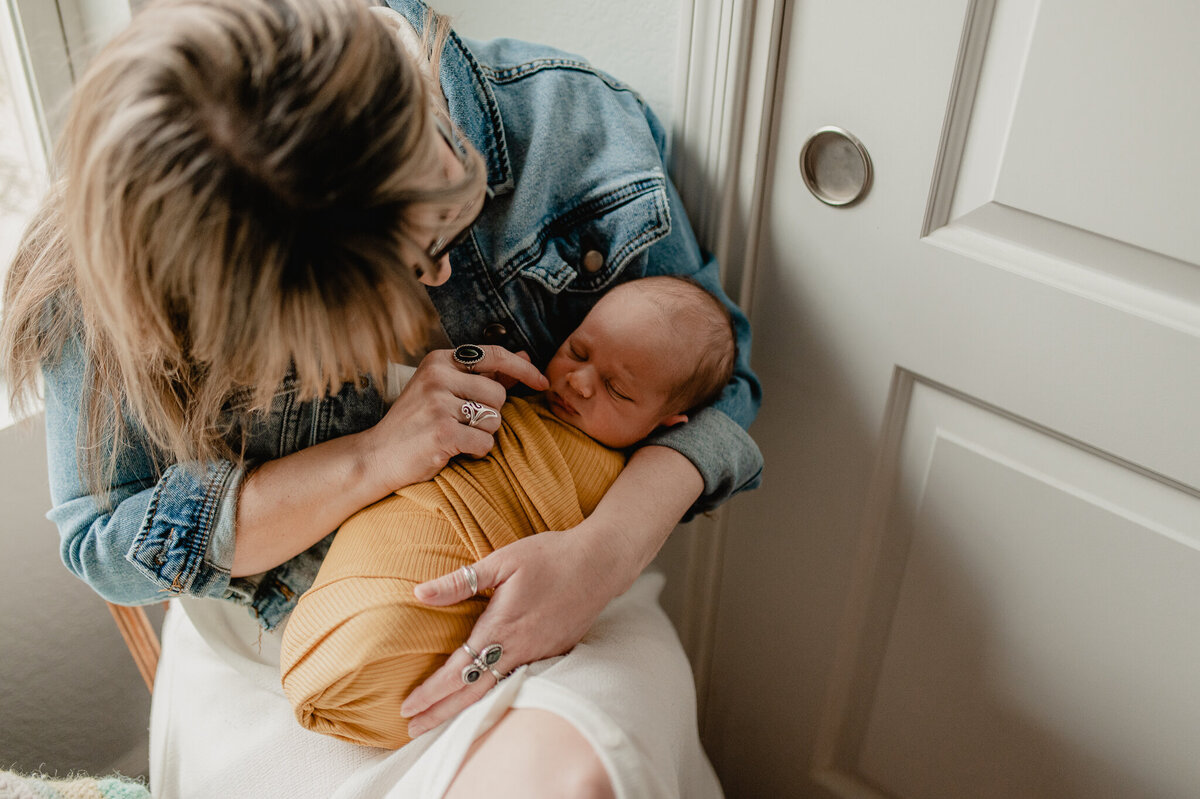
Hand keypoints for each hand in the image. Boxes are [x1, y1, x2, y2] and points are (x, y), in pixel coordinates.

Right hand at [363, 346, 546, 491]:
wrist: (377, 455)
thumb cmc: (416, 423)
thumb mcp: (444, 390)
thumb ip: (484, 374)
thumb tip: (524, 355)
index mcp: (439, 360)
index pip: (494, 355)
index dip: (524, 368)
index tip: (542, 382)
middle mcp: (437, 377)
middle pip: (499, 395)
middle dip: (491, 414)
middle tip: (463, 424)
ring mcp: (437, 404)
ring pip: (495, 420)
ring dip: (483, 434)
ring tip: (455, 436)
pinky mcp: (441, 433)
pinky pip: (485, 443)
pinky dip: (476, 452)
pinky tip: (453, 450)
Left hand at [399, 524, 624, 736]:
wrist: (600, 563)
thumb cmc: (550, 556)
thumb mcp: (502, 561)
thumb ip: (460, 581)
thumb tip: (419, 593)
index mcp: (501, 628)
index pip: (459, 670)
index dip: (432, 692)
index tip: (408, 707)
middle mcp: (519, 649)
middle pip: (474, 692)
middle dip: (441, 713)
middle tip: (413, 729)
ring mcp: (539, 654)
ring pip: (496, 691)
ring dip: (465, 709)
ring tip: (440, 722)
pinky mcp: (554, 652)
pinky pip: (519, 681)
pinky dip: (495, 695)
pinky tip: (484, 699)